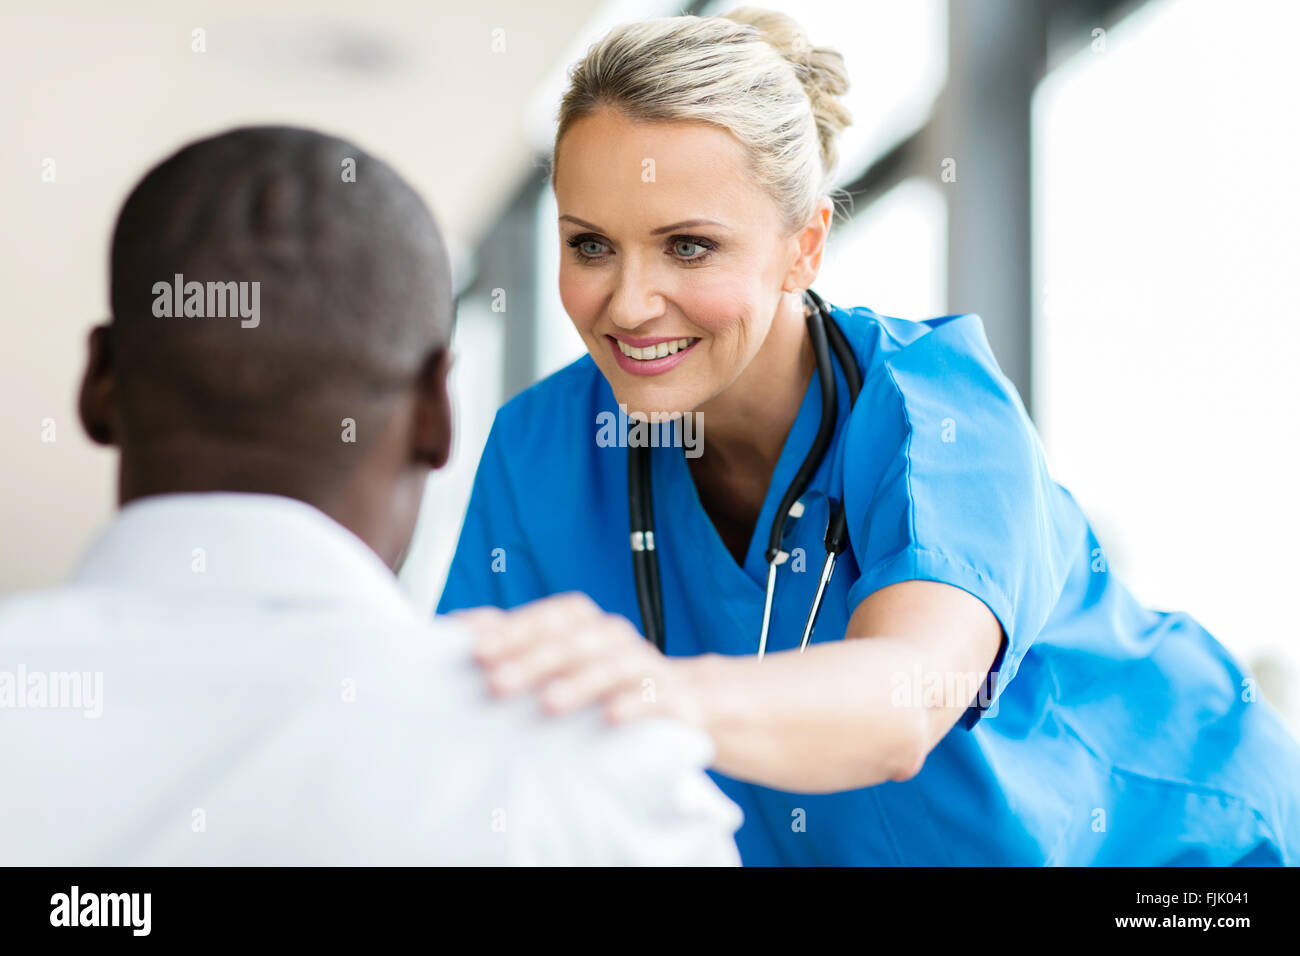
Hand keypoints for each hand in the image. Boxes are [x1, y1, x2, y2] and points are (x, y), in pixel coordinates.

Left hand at [452, 592, 711, 729]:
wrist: (680, 700)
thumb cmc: (603, 683)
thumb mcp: (560, 662)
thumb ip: (517, 645)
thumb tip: (460, 628)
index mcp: (583, 624)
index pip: (546, 618)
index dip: (510, 629)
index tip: (472, 647)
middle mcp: (612, 637)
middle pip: (571, 640)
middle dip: (532, 659)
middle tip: (495, 682)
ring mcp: (643, 664)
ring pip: (610, 666)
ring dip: (579, 683)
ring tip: (549, 705)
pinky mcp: (671, 696)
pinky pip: (653, 696)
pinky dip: (633, 704)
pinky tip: (611, 718)